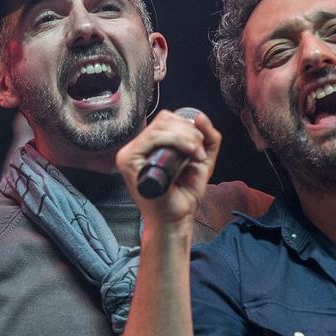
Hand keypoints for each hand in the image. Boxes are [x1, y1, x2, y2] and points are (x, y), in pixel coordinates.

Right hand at [115, 109, 220, 231]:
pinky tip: (189, 155)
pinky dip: (177, 141)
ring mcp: (129, 153)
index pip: (166, 119)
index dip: (187, 126)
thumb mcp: (202, 160)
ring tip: (196, 156)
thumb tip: (200, 116)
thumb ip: (207, 138)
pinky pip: (154, 137)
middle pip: (164, 119)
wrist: (176, 219)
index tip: (200, 147)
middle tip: (199, 153)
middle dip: (190, 132)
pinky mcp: (128, 160)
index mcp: (149, 146)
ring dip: (187, 137)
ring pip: (161, 126)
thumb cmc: (184, 195)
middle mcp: (136, 147)